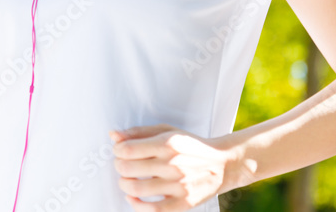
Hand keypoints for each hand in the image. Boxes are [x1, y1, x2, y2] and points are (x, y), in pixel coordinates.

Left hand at [108, 124, 234, 210]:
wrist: (223, 164)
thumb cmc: (191, 146)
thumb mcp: (166, 131)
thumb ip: (138, 133)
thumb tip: (113, 136)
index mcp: (167, 143)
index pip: (127, 149)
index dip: (117, 151)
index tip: (119, 151)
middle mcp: (172, 164)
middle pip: (128, 168)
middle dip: (119, 167)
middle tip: (122, 165)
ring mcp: (179, 185)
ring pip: (137, 188)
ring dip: (124, 185)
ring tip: (126, 181)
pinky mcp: (184, 202)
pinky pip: (153, 209)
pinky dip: (137, 205)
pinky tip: (133, 197)